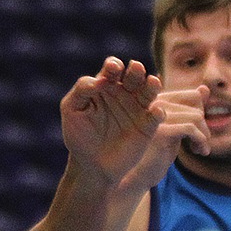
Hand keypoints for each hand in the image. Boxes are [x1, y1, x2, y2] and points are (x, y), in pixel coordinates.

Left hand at [60, 58, 207, 194]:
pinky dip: (159, 112)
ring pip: (149, 91)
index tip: (112, 68)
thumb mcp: (71, 109)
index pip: (112, 70)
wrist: (90, 165)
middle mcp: (124, 93)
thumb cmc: (79, 134)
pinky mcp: (147, 127)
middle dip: (135, 70)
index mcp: (106, 85)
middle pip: (133, 76)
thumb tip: (96, 80)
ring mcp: (137, 109)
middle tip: (135, 67)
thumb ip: (81, 90)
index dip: (113, 66)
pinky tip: (156, 111)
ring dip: (152, 85)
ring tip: (152, 82)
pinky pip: (156, 116)